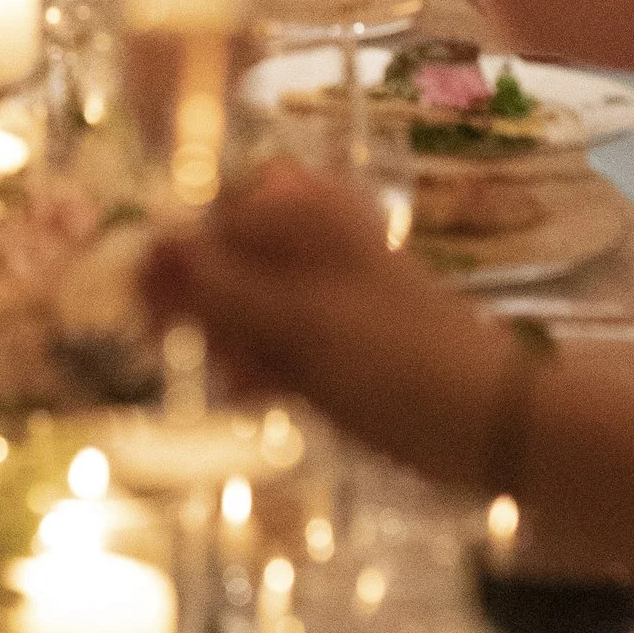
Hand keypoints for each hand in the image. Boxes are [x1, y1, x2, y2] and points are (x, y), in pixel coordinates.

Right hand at [141, 162, 501, 478]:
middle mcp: (312, 235)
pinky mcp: (334, 334)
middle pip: (223, 259)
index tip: (147, 313)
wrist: (490, 422)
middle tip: (203, 354)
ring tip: (243, 383)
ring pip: (243, 304)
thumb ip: (216, 286)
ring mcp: (324, 286)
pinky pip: (272, 337)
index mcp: (305, 210)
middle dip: (204, 310)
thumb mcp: (296, 321)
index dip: (175, 262)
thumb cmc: (395, 358)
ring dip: (230, 343)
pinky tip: (256, 395)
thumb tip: (143, 250)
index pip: (209, 214)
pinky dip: (260, 364)